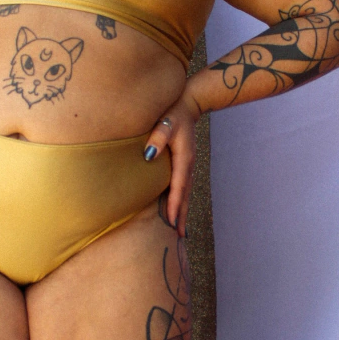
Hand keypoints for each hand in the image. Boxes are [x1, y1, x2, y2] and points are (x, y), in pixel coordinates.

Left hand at [142, 87, 203, 236]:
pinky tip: (177, 210)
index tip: (171, 222)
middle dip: (183, 216)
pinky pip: (182, 187)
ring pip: (186, 193)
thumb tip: (148, 156)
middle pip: (186, 195)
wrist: (190, 103)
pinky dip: (181, 201)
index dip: (175, 205)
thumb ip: (157, 138)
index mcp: (184, 158)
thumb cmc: (173, 112)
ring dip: (183, 211)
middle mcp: (189, 164)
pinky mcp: (184, 164)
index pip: (178, 186)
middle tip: (180, 236)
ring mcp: (188, 165)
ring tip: (180, 231)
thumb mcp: (165, 122)